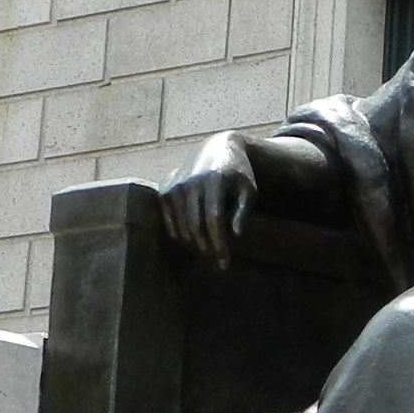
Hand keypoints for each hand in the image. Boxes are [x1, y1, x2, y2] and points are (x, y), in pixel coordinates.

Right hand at [160, 132, 260, 266]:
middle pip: (196, 226)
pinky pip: (170, 222)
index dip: (219, 243)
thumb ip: (243, 211)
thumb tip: (236, 236)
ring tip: (209, 254)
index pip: (214, 219)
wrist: (217, 148)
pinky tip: (194, 243)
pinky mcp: (165, 189)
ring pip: (182, 227)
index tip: (225, 263)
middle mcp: (191, 181)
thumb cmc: (238, 173)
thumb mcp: (249, 189)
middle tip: (217, 264)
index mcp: (215, 179)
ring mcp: (175, 185)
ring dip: (195, 246)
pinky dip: (181, 236)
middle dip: (207, 249)